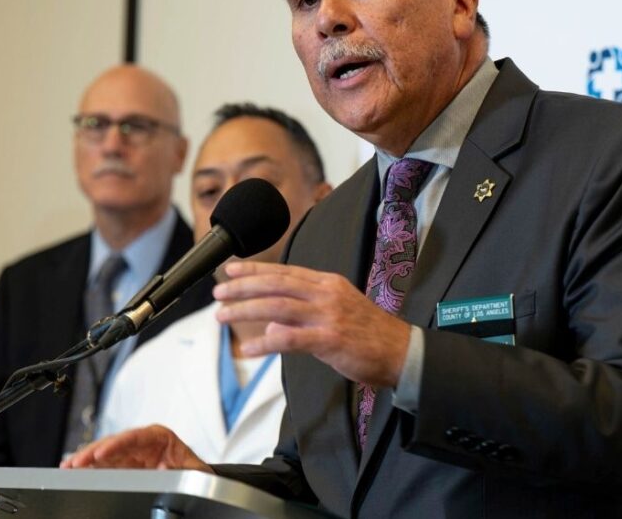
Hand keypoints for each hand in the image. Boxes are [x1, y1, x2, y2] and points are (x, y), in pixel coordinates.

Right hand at [59, 425, 211, 471]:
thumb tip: (168, 470)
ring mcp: (130, 454)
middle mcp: (141, 443)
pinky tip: (75, 471)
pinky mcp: (123, 466)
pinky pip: (103, 466)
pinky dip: (89, 468)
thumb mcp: (194, 469)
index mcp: (159, 437)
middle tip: (76, 462)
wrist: (196, 480)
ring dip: (86, 460)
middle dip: (93, 452)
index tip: (102, 453)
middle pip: (113, 444)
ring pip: (104, 454)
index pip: (134, 436)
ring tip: (68, 466)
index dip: (116, 444)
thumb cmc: (194, 470)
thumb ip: (184, 468)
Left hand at [214, 261, 410, 387]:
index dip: (254, 269)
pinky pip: (289, 339)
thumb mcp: (338, 311)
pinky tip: (248, 349)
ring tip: (222, 316)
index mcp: (327, 283)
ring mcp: (328, 316)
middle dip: (242, 286)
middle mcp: (326, 294)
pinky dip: (264, 343)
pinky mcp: (329, 340)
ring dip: (245, 311)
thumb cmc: (370, 334)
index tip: (230, 269)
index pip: (284, 272)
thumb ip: (304, 311)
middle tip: (218, 292)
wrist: (402, 353)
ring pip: (276, 307)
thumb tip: (270, 321)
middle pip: (276, 284)